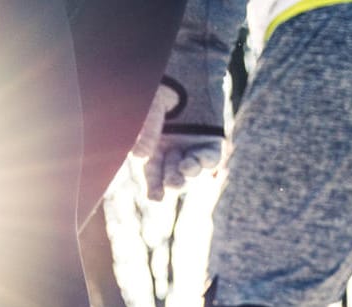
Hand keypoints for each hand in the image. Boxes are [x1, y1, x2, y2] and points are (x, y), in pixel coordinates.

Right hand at [132, 82, 223, 200]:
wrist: (188, 64)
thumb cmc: (162, 84)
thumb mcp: (149, 106)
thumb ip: (145, 131)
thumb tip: (139, 157)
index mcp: (153, 146)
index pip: (152, 173)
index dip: (154, 187)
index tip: (155, 198)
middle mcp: (172, 150)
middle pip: (171, 176)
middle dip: (171, 183)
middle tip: (170, 185)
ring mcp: (192, 146)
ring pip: (191, 171)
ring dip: (187, 174)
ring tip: (186, 168)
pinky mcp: (212, 140)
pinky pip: (210, 158)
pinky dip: (205, 162)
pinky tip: (196, 161)